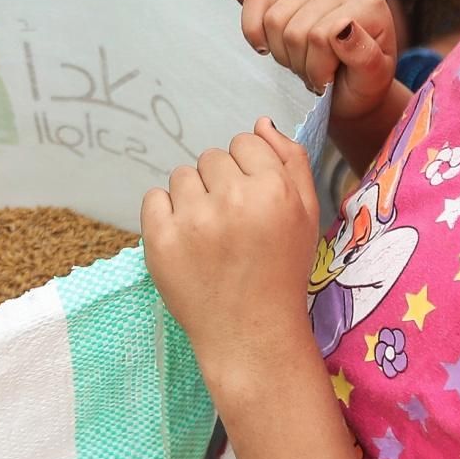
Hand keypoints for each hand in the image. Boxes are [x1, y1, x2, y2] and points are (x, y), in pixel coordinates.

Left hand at [142, 119, 323, 394]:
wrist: (252, 335)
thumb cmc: (282, 273)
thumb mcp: (306, 215)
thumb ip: (291, 162)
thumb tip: (260, 123)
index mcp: (273, 190)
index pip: (244, 143)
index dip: (247, 171)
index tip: (251, 201)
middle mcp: (233, 199)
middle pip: (211, 157)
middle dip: (220, 184)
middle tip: (231, 225)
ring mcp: (192, 220)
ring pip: (181, 175)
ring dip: (192, 198)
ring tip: (209, 235)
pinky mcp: (160, 240)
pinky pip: (153, 197)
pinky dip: (165, 215)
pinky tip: (186, 241)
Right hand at [242, 0, 399, 114]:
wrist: (352, 87)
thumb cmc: (362, 85)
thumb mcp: (371, 81)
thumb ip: (364, 57)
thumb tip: (343, 27)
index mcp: (370, 5)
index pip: (322, 35)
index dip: (319, 69)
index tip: (329, 83)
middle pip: (295, 30)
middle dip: (301, 65)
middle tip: (315, 77)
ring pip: (274, 20)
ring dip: (282, 54)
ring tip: (301, 64)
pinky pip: (256, 1)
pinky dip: (254, 30)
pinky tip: (269, 47)